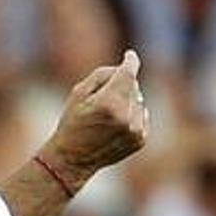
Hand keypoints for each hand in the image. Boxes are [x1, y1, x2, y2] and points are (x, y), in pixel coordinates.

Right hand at [39, 50, 148, 192]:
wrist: (73, 159)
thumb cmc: (72, 122)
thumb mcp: (79, 92)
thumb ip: (103, 74)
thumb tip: (126, 68)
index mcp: (110, 102)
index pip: (128, 73)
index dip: (130, 61)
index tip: (130, 55)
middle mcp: (126, 116)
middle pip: (133, 86)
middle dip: (120, 85)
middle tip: (101, 99)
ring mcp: (136, 130)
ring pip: (139, 101)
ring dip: (127, 101)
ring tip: (107, 116)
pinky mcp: (140, 140)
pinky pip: (142, 116)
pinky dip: (132, 116)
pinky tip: (115, 126)